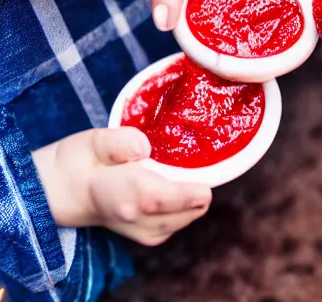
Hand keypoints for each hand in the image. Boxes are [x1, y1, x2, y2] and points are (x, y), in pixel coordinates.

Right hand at [33, 127, 211, 245]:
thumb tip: (144, 147)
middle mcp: (141, 221)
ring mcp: (148, 233)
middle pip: (194, 206)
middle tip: (180, 160)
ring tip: (169, 171)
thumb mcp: (95, 141)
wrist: (66, 191)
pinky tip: (168, 184)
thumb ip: (119, 141)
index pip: (173, 198)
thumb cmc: (84, 162)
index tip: (199, 162)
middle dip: (196, 181)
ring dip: (191, 191)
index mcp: (126, 197)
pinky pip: (185, 217)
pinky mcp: (154, 236)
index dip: (194, 183)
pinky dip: (185, 201)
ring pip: (193, 212)